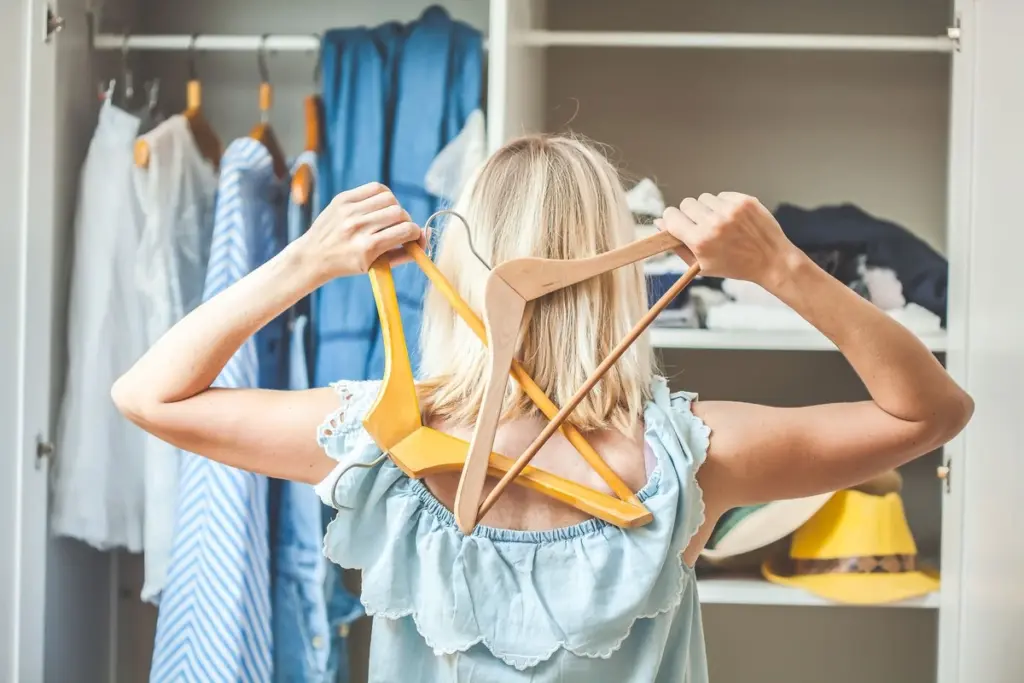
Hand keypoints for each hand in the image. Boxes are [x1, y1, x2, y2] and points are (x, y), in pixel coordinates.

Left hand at [298, 182, 426, 281]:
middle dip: (406, 221)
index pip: (406, 231)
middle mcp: (358, 227)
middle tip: (401, 229)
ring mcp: (350, 211)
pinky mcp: (343, 199)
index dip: (416, 234)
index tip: (415, 237)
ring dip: (396, 208)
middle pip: (399, 213)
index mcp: (367, 248)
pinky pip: (375, 188)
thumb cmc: (348, 263)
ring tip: (389, 218)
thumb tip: (426, 238)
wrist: (313, 255)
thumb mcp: (376, 266)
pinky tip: (381, 206)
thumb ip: (403, 254)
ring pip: (389, 198)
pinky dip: (384, 196)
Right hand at [655, 192, 801, 284]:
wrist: (771, 260)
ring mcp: (730, 210)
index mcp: (700, 241)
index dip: (672, 220)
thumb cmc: (735, 266)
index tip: (678, 224)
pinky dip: (724, 205)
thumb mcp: (701, 265)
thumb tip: (659, 224)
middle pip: (686, 203)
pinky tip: (733, 219)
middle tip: (702, 226)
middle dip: (690, 214)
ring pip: (704, 198)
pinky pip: (722, 195)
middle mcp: (714, 223)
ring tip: (720, 224)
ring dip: (708, 209)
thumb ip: (677, 245)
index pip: (671, 216)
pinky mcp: (744, 201)